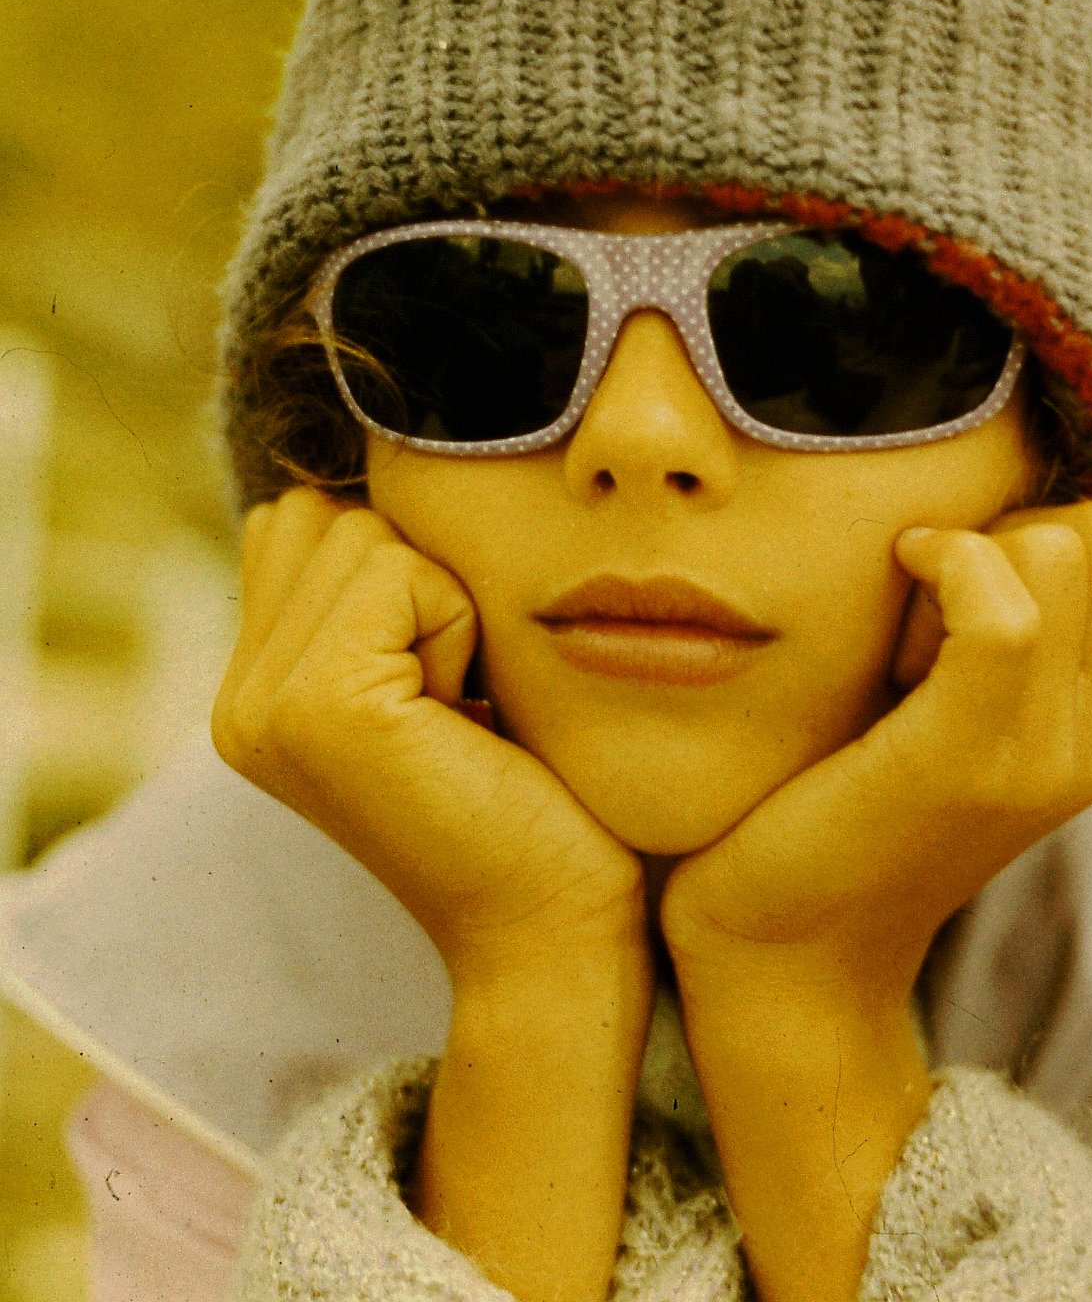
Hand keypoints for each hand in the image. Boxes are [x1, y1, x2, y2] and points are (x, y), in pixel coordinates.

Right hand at [212, 488, 646, 985]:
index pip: (305, 520)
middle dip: (419, 577)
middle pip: (331, 514)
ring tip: (459, 709)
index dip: (401, 568)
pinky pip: (400, 572)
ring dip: (445, 600)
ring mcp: (265, 706)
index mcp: (254, 690)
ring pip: (366, 532)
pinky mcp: (320, 708)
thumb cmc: (526, 791)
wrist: (554, 926)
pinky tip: (467, 716)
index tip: (441, 679)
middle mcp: (238, 701)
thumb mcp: (430, 671)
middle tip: (454, 698)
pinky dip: (458, 623)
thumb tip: (371, 466)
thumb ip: (370, 589)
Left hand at [661, 499, 1091, 996]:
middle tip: (931, 606)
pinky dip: (942, 563)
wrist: (789, 945)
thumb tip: (1001, 514)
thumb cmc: (843, 796)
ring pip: (1063, 550)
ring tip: (906, 625)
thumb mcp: (955, 705)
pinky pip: (1002, 607)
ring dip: (969, 553)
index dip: (1048, 526)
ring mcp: (1047, 752)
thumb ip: (1010, 625)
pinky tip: (894, 589)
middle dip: (1013, 531)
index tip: (962, 586)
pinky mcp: (968, 760)